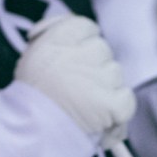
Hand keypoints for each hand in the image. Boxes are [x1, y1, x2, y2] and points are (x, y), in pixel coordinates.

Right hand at [15, 15, 134, 147]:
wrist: (30, 130)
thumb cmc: (29, 94)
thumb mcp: (33, 54)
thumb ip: (54, 36)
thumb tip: (77, 27)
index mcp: (60, 38)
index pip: (87, 26)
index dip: (83, 41)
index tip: (75, 55)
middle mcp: (83, 53)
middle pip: (102, 49)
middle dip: (94, 66)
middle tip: (77, 86)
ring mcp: (100, 78)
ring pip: (115, 73)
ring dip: (105, 87)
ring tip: (85, 106)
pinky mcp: (113, 103)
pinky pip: (127, 99)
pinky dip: (119, 111)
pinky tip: (103, 119)